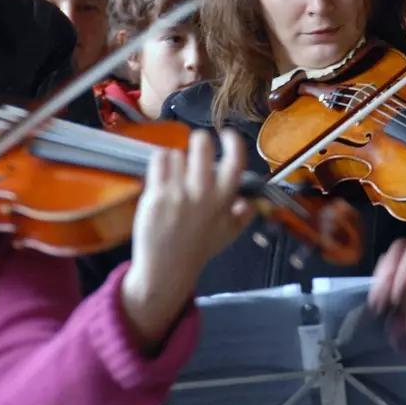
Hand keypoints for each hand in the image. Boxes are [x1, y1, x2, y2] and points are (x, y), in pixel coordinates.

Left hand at [120, 130, 253, 350]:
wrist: (166, 269)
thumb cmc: (197, 249)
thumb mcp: (228, 234)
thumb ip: (243, 215)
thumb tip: (249, 199)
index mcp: (224, 200)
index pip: (236, 160)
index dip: (233, 141)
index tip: (227, 135)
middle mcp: (202, 193)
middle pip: (202, 144)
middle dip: (199, 141)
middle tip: (197, 146)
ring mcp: (177, 193)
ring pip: (177, 153)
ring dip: (177, 160)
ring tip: (177, 175)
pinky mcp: (156, 194)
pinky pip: (159, 160)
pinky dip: (160, 163)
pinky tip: (163, 175)